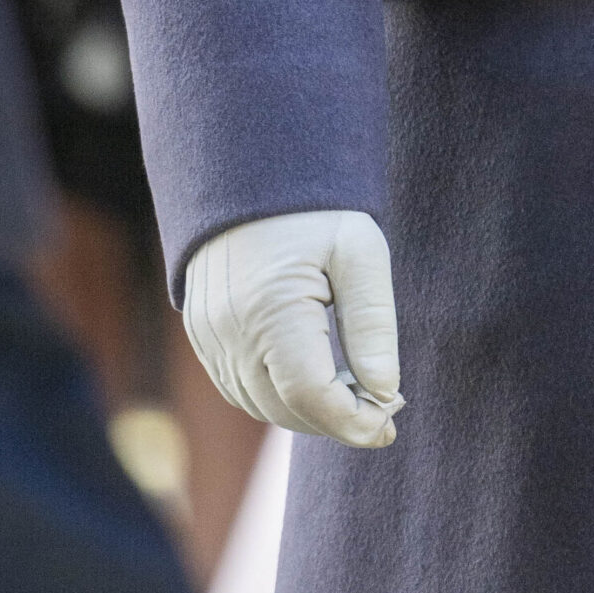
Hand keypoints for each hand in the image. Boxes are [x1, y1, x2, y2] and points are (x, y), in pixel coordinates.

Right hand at [183, 210, 403, 446]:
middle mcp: (231, 334)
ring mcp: (209, 338)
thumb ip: (372, 323)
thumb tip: (386, 391)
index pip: (312, 396)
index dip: (354, 420)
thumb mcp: (359, 250)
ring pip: (262, 406)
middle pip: (287, 409)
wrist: (250, 172)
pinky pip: (241, 389)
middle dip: (338, 420)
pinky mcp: (202, 336)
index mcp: (272, 310)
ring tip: (356, 393)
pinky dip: (280, 397)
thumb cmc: (313, 209)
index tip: (391, 419)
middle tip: (384, 410)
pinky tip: (316, 380)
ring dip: (310, 413)